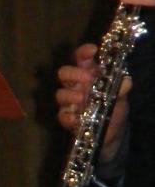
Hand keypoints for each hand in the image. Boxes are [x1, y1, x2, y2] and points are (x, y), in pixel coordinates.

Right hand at [56, 42, 130, 161]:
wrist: (111, 136)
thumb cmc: (115, 112)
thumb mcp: (121, 100)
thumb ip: (122, 89)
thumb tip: (126, 81)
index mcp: (90, 75)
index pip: (82, 59)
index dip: (84, 52)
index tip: (92, 50)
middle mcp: (77, 86)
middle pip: (64, 73)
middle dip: (73, 73)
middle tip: (87, 78)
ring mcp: (70, 102)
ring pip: (60, 94)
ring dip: (69, 95)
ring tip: (82, 99)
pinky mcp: (67, 118)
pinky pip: (61, 115)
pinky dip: (68, 116)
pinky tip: (76, 119)